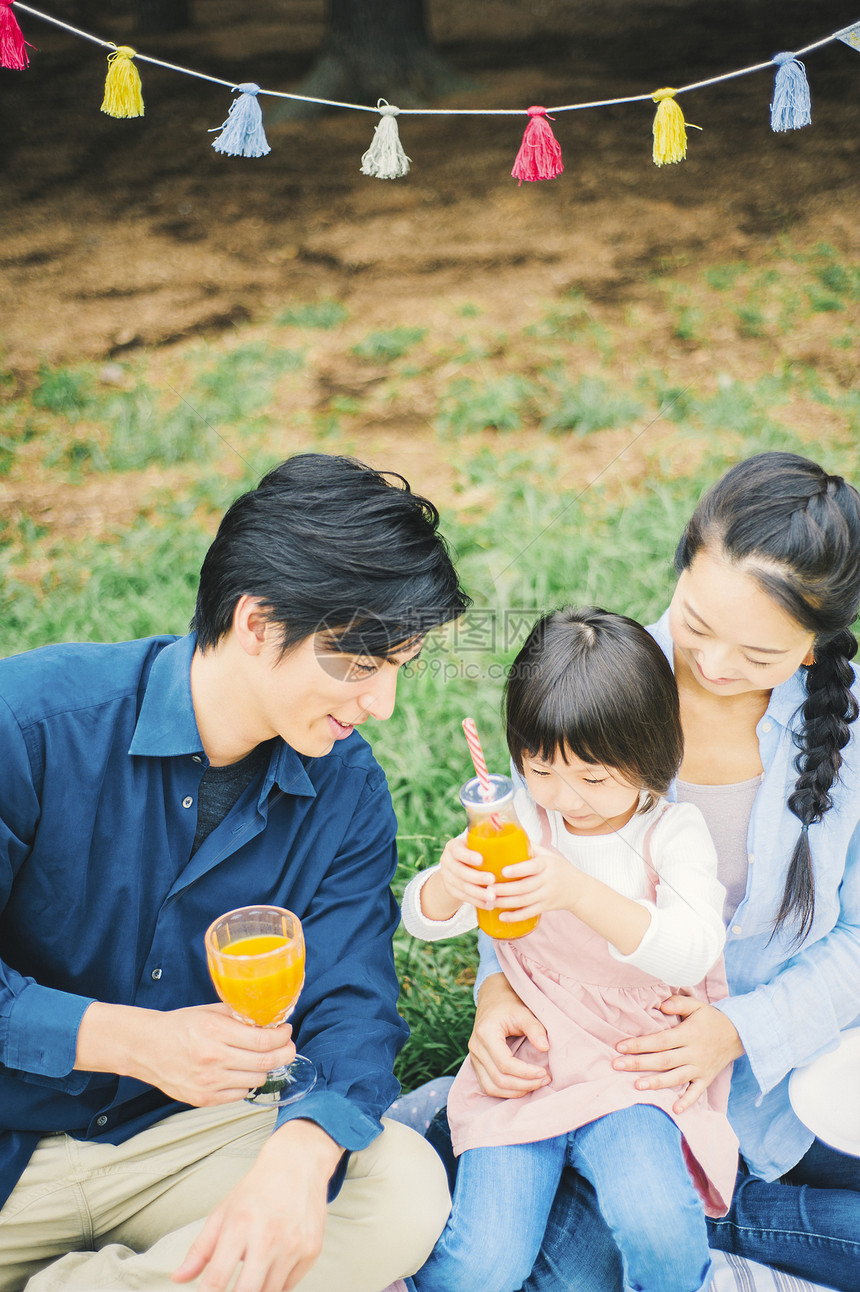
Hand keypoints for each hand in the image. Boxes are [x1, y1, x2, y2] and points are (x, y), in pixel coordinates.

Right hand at [77, 1001, 296, 1105]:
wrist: (147, 1048)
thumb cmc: (179, 1026)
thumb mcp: (209, 1011)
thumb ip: (238, 1015)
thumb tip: (268, 1018)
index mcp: (214, 1031)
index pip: (263, 1041)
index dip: (282, 1037)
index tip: (286, 1031)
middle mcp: (212, 1058)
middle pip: (265, 1063)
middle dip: (285, 1054)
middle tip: (288, 1047)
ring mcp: (208, 1082)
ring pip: (256, 1080)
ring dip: (265, 1068)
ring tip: (262, 1058)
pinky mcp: (204, 1099)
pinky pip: (240, 1094)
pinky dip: (247, 1082)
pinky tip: (241, 1071)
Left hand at [173, 1120, 341, 1291]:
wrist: (298, 1163)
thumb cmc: (257, 1189)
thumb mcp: (223, 1212)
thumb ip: (200, 1249)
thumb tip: (178, 1278)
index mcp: (240, 1225)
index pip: (217, 1279)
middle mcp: (268, 1236)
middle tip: (230, 1289)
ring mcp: (293, 1245)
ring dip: (256, 1291)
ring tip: (250, 1276)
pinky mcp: (312, 1250)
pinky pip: (290, 1286)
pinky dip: (277, 1285)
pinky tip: (271, 1267)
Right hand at [438, 836, 495, 910]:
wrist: (455, 867)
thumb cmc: (475, 851)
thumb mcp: (476, 843)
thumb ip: (489, 839)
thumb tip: (518, 833)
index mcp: (453, 847)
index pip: (457, 850)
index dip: (468, 855)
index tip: (481, 860)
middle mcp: (447, 861)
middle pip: (460, 871)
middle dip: (476, 877)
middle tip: (492, 880)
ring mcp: (447, 877)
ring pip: (462, 887)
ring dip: (478, 893)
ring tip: (493, 897)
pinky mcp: (451, 890)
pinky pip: (463, 898)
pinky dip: (477, 902)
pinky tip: (489, 905)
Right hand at [469, 973, 550, 1097]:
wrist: (493, 999)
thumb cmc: (509, 1005)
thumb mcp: (523, 1012)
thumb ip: (534, 1028)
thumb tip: (545, 1047)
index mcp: (485, 1034)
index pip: (505, 1063)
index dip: (526, 1073)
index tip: (544, 1073)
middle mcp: (476, 1048)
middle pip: (498, 1079)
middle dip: (524, 1084)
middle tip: (544, 1080)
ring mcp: (474, 1057)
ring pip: (491, 1087)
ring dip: (515, 1092)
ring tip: (535, 1085)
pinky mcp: (477, 1064)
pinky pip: (488, 1086)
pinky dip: (505, 1092)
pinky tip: (522, 1086)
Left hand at [491, 846, 577, 922]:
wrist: (578, 889)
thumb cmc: (559, 868)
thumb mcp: (548, 855)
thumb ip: (531, 847)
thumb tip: (509, 835)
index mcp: (547, 865)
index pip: (533, 867)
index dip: (518, 870)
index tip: (503, 870)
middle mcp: (547, 881)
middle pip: (524, 887)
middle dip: (505, 889)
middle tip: (488, 888)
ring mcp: (547, 895)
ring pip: (524, 901)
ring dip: (506, 903)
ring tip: (490, 900)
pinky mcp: (545, 907)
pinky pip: (529, 913)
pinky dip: (515, 917)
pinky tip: (501, 917)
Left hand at [613, 996, 743, 1112]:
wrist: (739, 1034)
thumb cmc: (711, 1018)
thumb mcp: (697, 1005)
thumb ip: (679, 1003)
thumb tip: (662, 1004)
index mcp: (689, 1034)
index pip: (660, 1041)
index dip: (640, 1044)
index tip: (620, 1046)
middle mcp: (694, 1053)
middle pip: (663, 1060)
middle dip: (639, 1063)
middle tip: (616, 1065)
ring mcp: (700, 1068)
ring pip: (676, 1078)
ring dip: (656, 1083)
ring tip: (636, 1085)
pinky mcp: (706, 1079)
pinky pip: (696, 1093)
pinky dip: (687, 1102)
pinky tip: (674, 1109)